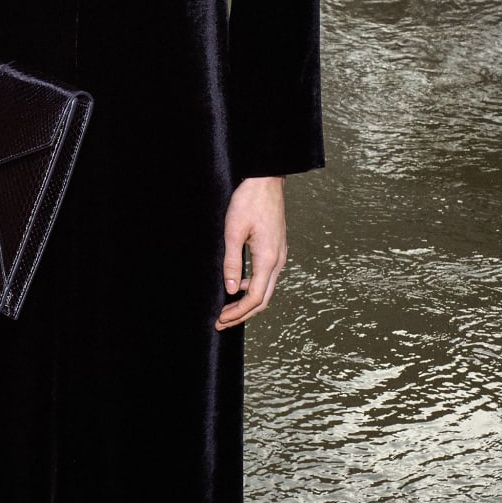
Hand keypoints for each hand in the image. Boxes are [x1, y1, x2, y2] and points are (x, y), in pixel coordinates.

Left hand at [216, 176, 286, 328]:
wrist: (266, 180)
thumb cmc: (249, 201)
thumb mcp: (233, 232)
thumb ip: (231, 262)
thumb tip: (231, 290)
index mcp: (268, 258)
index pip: (255, 298)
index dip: (238, 313)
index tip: (221, 319)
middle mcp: (278, 260)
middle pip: (264, 299)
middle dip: (243, 314)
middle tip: (222, 322)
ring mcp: (280, 255)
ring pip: (266, 289)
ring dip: (247, 302)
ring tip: (227, 308)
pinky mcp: (277, 249)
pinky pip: (267, 276)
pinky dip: (253, 288)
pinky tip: (237, 285)